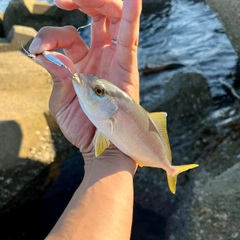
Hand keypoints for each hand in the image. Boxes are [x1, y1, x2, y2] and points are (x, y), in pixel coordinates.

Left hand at [29, 0, 141, 152]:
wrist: (100, 145)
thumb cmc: (82, 127)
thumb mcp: (61, 101)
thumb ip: (56, 75)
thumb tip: (43, 54)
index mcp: (81, 63)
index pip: (68, 34)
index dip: (50, 35)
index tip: (37, 49)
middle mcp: (99, 56)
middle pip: (95, 17)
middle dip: (80, 1)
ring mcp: (114, 59)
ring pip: (112, 20)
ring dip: (100, 3)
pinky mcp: (127, 67)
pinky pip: (130, 38)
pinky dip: (131, 18)